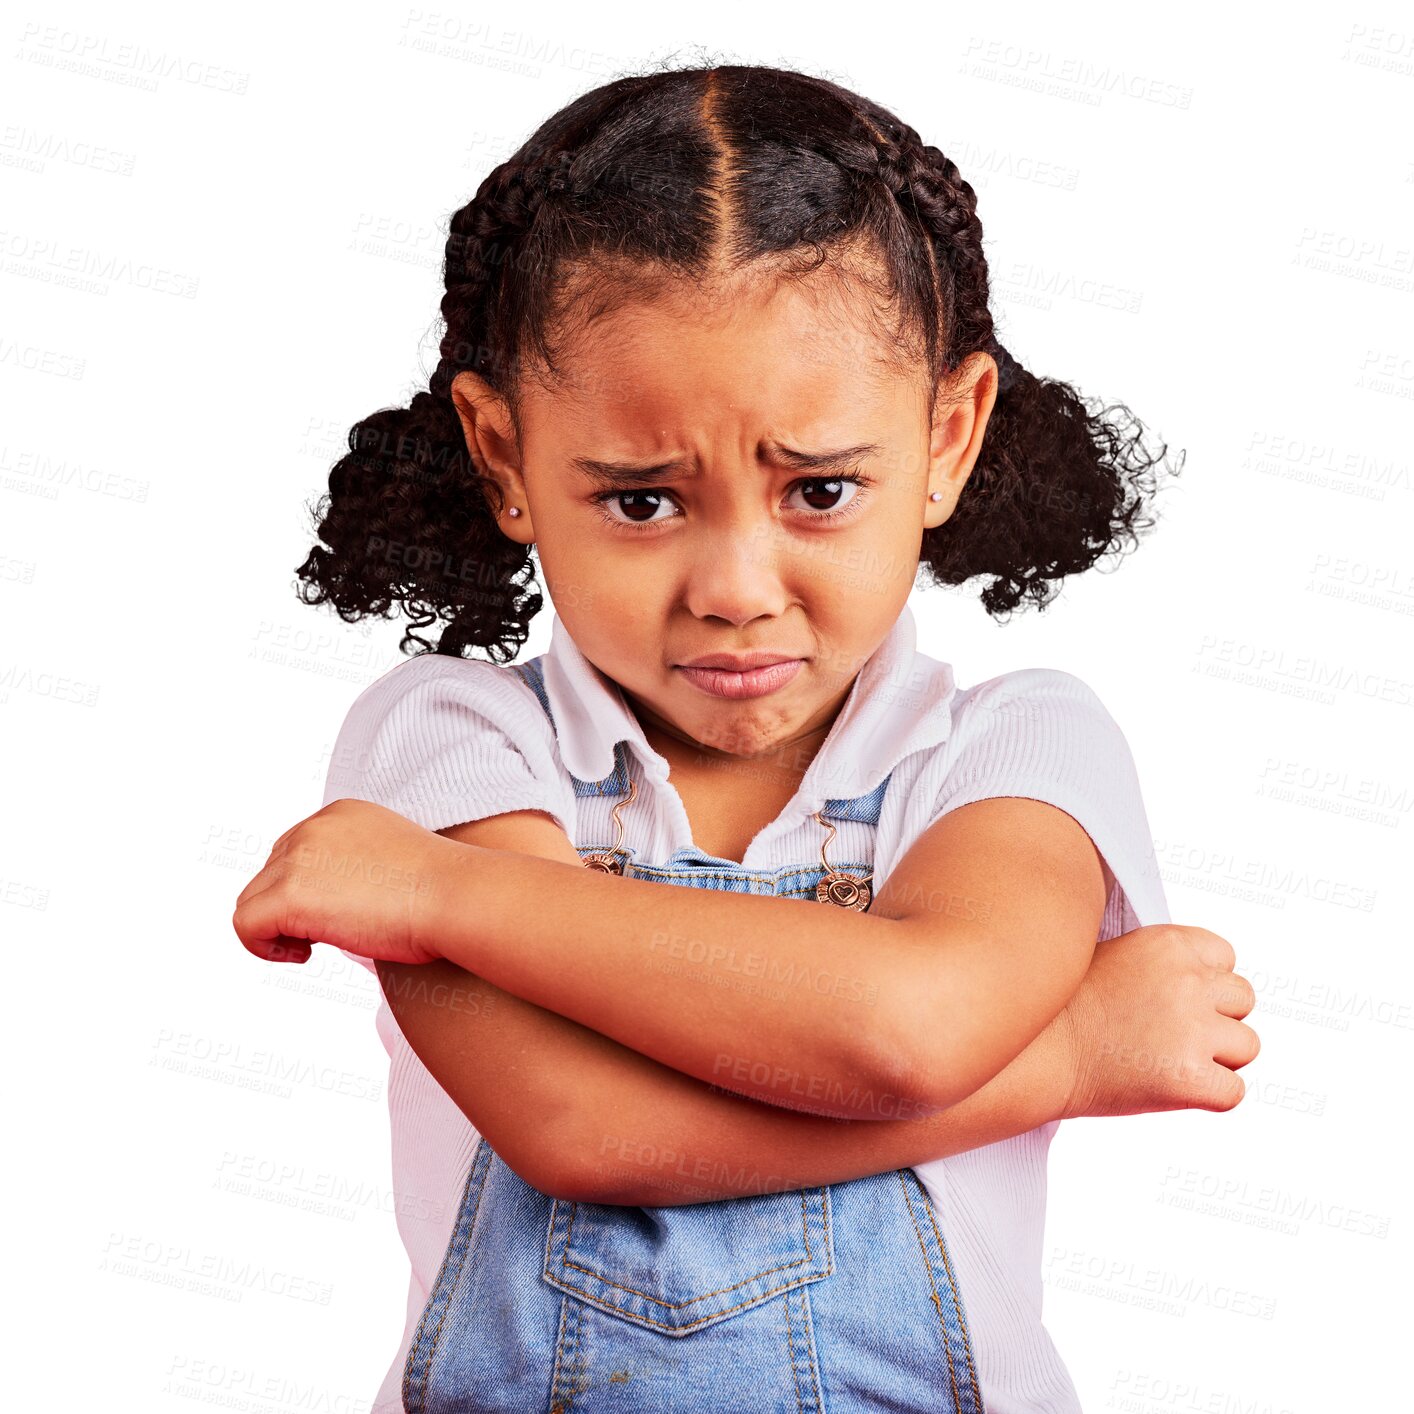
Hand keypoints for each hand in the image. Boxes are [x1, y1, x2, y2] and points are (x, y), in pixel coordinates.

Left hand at [231, 798, 466, 966]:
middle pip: (270, 872)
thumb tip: (339, 905)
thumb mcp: (396, 862)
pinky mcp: (290, 895)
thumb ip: (360, 869)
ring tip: (311, 948)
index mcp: (340, 814)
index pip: (296, 850)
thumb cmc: (444, 892)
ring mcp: (299, 858)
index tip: (336, 913)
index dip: (307, 888)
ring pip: (253, 898)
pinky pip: (245, 924)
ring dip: (276, 926)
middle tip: (325, 935)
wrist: (456, 896)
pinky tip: (302, 955)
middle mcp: (313, 828)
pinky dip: (262, 946)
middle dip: (288, 907)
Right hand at [1058, 924, 1259, 1119]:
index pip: (1226, 957)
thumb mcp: (1115, 956)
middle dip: (1216, 1018)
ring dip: (1218, 1057)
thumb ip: (1165, 964)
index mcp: (1168, 944)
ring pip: (1248, 1045)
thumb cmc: (1064, 1009)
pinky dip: (1209, 1096)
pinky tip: (1169, 1086)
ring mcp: (1192, 1030)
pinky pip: (1234, 1092)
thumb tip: (1205, 982)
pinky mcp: (1191, 1078)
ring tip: (1167, 1060)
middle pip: (1244, 999)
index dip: (1204, 982)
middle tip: (1172, 1034)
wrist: (1035, 1055)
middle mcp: (1187, 981)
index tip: (1176, 999)